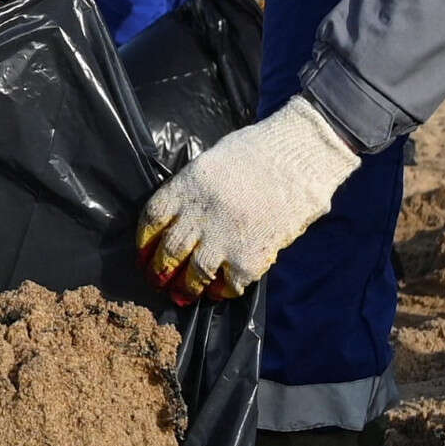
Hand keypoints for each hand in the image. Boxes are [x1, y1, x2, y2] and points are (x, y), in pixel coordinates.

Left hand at [135, 97, 360, 302]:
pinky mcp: (250, 255)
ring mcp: (224, 238)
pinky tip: (219, 291)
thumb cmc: (261, 149)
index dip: (145, 240)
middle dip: (160, 271)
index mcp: (187, 186)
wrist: (301, 155)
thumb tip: (183, 216)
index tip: (144, 253)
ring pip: (194, 274)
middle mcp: (199, 214)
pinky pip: (229, 283)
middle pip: (169, 251)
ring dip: (186, 288)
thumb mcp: (215, 161)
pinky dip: (221, 291)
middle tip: (159, 280)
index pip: (153, 218)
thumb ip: (196, 190)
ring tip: (183, 295)